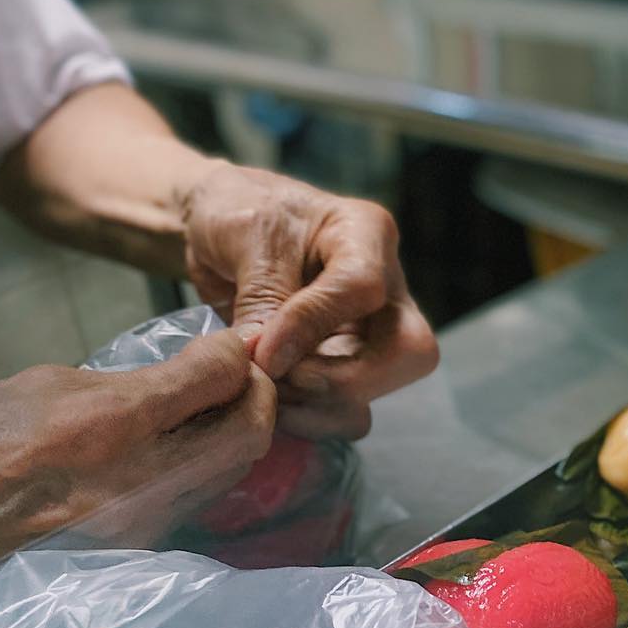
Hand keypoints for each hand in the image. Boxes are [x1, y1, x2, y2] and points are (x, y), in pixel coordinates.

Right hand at [0, 332, 275, 569]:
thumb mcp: (54, 385)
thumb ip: (137, 377)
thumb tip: (203, 364)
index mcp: (111, 422)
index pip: (216, 380)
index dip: (238, 354)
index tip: (236, 345)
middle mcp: (140, 479)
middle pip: (248, 434)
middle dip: (257, 397)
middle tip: (240, 375)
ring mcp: (147, 523)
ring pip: (231, 471)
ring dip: (238, 431)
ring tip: (217, 404)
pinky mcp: (143, 548)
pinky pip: (200, 497)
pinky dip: (210, 463)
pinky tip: (188, 443)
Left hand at [181, 164, 438, 439]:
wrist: (219, 225)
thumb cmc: (238, 210)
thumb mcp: (244, 236)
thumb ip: (262, 297)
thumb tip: (268, 364)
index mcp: (367, 235)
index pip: (363, 289)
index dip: (313, 326)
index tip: (262, 352)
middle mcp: (385, 289)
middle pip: (408, 353)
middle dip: (342, 381)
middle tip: (275, 379)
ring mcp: (371, 334)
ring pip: (377, 392)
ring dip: (317, 406)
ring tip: (261, 391)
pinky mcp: (344, 368)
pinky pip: (344, 411)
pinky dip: (305, 417)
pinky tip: (266, 402)